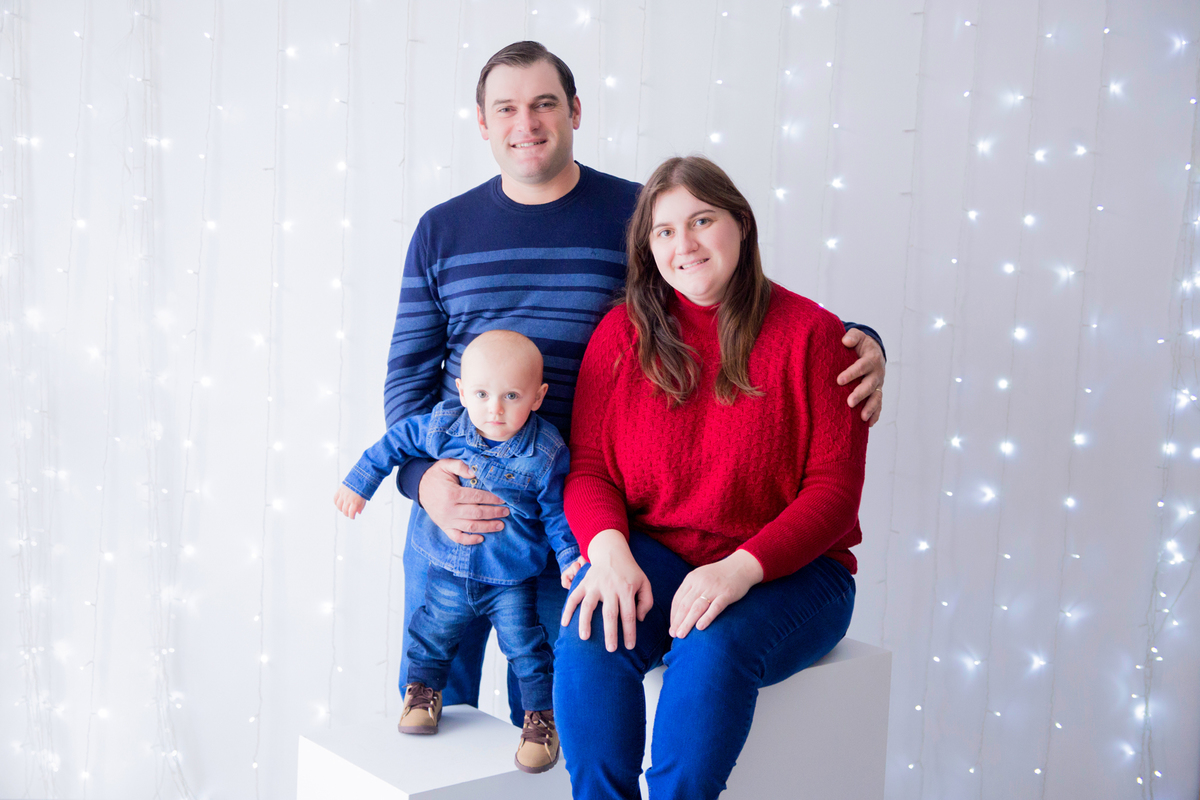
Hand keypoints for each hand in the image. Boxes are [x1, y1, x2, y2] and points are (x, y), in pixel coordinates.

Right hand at [334, 485, 366, 518]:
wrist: (360, 477)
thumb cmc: (363, 488)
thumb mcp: (364, 498)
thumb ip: (361, 506)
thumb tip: (358, 513)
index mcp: (355, 501)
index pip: (351, 513)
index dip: (351, 517)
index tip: (353, 517)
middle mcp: (348, 499)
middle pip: (344, 510)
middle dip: (347, 514)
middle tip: (349, 514)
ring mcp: (343, 495)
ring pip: (338, 506)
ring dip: (341, 509)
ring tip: (344, 509)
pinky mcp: (340, 490)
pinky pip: (335, 499)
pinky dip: (336, 503)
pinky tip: (339, 504)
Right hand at [418, 458, 508, 544]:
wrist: (419, 486)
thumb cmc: (436, 475)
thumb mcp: (446, 465)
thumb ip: (460, 466)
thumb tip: (474, 471)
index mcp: (451, 493)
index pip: (476, 497)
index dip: (491, 499)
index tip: (503, 499)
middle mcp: (449, 509)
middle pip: (476, 513)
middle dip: (494, 513)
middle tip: (507, 512)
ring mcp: (446, 520)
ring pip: (470, 526)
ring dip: (487, 527)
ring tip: (501, 525)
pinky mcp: (444, 527)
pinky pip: (457, 537)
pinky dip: (469, 540)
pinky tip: (481, 538)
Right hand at [560, 530, 653, 651]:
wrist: (612, 551)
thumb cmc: (630, 572)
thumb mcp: (644, 583)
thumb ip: (646, 602)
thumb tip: (639, 619)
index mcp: (627, 589)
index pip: (629, 614)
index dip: (629, 632)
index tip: (629, 646)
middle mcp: (611, 588)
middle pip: (610, 614)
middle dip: (610, 633)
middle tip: (610, 649)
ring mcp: (595, 585)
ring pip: (588, 605)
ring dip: (585, 622)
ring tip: (584, 637)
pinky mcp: (584, 583)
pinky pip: (573, 597)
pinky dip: (567, 609)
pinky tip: (564, 623)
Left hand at [669, 550, 763, 639]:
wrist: (741, 566)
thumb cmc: (719, 575)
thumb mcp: (701, 577)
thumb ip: (691, 590)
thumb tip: (680, 611)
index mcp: (691, 578)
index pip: (678, 599)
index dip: (674, 615)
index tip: (672, 627)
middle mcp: (700, 583)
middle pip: (685, 605)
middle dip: (678, 621)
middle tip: (674, 635)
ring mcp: (713, 588)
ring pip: (697, 608)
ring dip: (687, 622)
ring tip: (682, 635)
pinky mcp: (727, 594)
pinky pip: (715, 607)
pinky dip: (707, 617)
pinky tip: (700, 627)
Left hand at [838, 329, 885, 426]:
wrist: (873, 351)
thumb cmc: (860, 345)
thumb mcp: (857, 336)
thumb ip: (852, 336)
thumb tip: (845, 341)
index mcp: (871, 359)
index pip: (862, 366)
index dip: (852, 373)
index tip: (839, 380)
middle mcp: (877, 373)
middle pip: (870, 385)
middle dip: (860, 394)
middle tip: (849, 402)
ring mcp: (878, 385)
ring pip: (876, 398)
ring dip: (869, 408)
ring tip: (861, 417)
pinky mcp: (876, 393)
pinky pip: (878, 405)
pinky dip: (875, 415)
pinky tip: (868, 424)